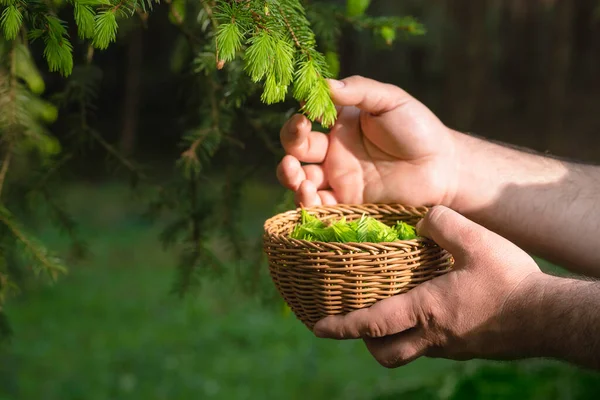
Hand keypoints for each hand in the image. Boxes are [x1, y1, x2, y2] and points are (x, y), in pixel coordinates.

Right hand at [277, 75, 459, 206]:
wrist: (444, 168)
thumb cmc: (419, 129)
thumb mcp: (389, 100)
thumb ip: (358, 90)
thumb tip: (323, 83)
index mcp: (340, 126)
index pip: (305, 123)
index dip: (297, 122)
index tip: (304, 119)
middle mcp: (334, 153)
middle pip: (296, 152)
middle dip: (289, 150)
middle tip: (295, 154)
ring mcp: (339, 180)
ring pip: (301, 180)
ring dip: (291, 179)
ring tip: (299, 177)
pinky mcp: (348, 204)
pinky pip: (319, 205)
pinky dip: (307, 202)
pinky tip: (310, 195)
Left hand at [312, 206, 545, 367]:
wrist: (549, 317)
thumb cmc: (510, 280)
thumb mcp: (475, 241)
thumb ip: (441, 225)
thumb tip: (421, 222)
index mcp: (427, 311)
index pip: (372, 324)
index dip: (342, 327)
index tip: (318, 327)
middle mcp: (434, 337)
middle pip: (386, 353)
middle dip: (364, 342)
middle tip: (356, 321)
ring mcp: (452, 347)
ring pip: (410, 350)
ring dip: (393, 336)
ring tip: (390, 310)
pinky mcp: (468, 347)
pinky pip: (433, 346)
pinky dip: (420, 331)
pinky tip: (429, 306)